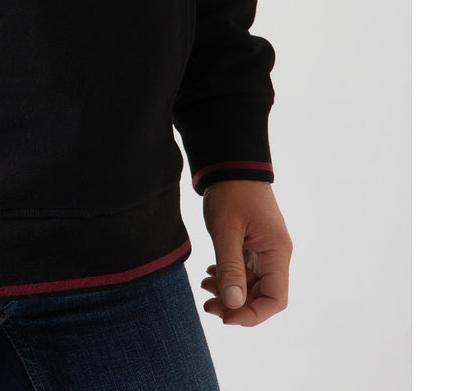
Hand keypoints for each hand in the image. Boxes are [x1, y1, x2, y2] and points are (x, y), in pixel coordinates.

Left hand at [200, 179, 291, 326]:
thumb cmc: (230, 193)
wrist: (229, 165)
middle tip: (208, 304)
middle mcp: (275, 254)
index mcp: (277, 252)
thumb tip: (233, 304)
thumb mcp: (226, 230)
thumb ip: (230, 267)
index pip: (275, 299)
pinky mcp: (253, 243)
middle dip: (236, 304)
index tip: (226, 317)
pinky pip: (245, 270)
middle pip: (263, 295)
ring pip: (252, 284)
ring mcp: (265, 249)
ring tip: (204, 286)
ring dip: (229, 290)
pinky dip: (228, 276)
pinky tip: (210, 274)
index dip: (252, 314)